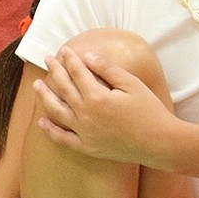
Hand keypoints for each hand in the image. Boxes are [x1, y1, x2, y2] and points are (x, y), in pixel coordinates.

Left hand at [33, 46, 167, 165]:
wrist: (160, 142)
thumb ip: (108, 69)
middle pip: (64, 89)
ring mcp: (85, 133)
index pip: (77, 73)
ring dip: (45, 96)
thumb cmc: (149, 111)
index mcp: (97, 97)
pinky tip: (42, 122)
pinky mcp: (88, 147)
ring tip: (37, 85)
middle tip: (48, 60)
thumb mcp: (131, 84)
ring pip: (57, 112)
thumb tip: (87, 56)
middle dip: (55, 71)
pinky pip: (63, 139)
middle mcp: (86, 115)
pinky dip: (51, 131)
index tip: (64, 50)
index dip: (69, 59)